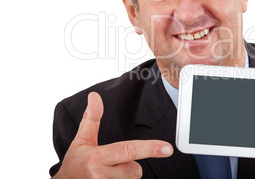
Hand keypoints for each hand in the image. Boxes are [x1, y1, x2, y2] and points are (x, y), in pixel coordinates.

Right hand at [53, 92, 172, 178]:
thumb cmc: (74, 165)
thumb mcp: (81, 142)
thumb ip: (92, 119)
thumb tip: (95, 96)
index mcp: (97, 158)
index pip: (129, 150)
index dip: (150, 148)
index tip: (168, 148)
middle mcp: (101, 175)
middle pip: (135, 169)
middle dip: (127, 166)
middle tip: (109, 166)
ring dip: (123, 178)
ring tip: (106, 176)